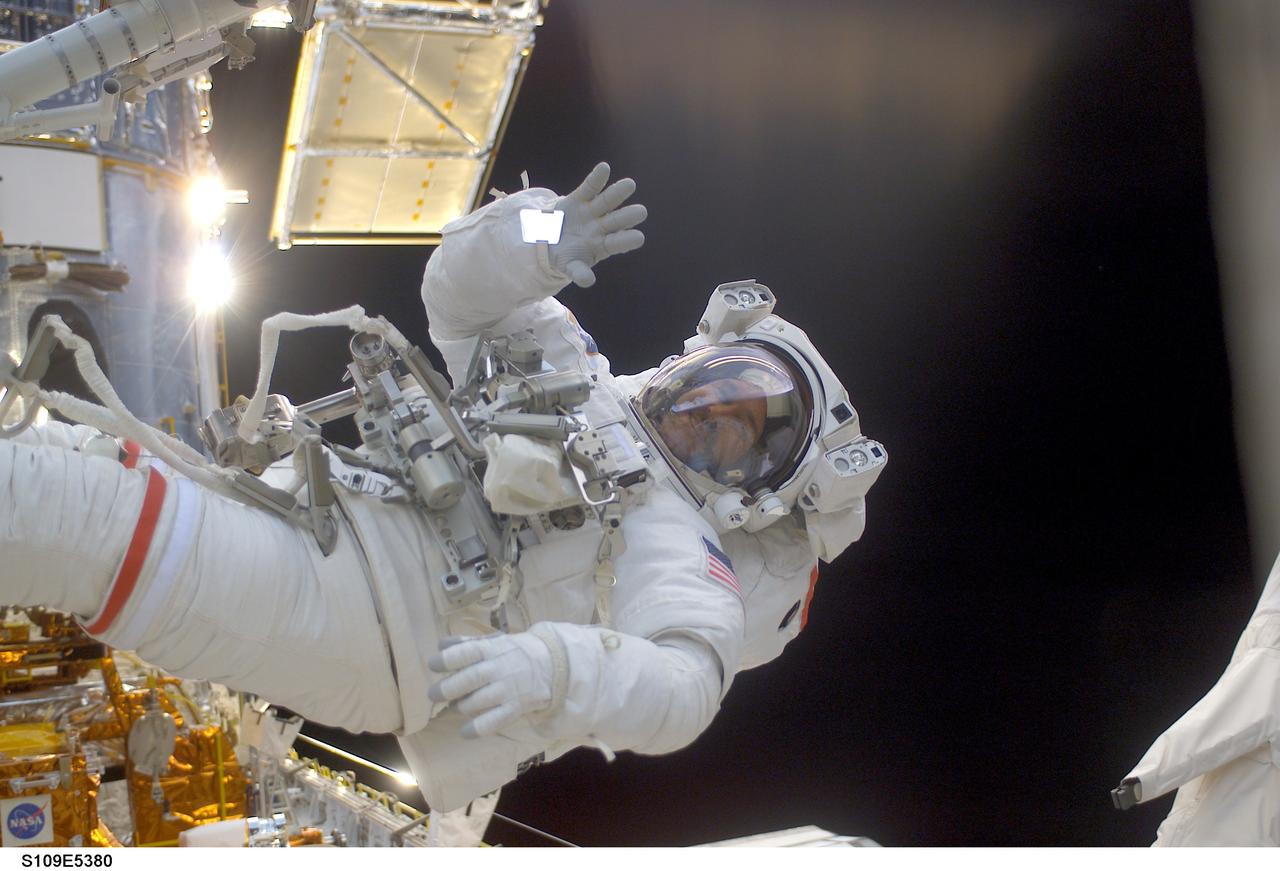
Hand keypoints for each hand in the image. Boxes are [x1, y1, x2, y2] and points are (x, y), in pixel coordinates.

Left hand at [427, 632, 554, 737]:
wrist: (549, 664)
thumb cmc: (512, 652)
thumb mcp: (492, 642)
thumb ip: (466, 643)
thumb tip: (440, 645)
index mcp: (492, 649)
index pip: (468, 652)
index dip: (448, 659)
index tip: (433, 665)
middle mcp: (499, 669)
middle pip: (471, 678)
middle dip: (448, 688)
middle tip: (433, 694)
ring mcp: (508, 689)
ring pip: (479, 701)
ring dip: (461, 706)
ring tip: (455, 706)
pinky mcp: (515, 707)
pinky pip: (495, 721)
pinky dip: (478, 728)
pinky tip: (465, 731)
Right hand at [548, 162, 646, 287]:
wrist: (548, 240)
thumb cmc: (566, 256)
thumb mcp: (570, 266)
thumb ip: (579, 272)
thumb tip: (588, 281)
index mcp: (603, 245)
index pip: (617, 242)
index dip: (627, 240)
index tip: (639, 238)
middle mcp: (601, 227)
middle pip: (616, 220)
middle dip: (628, 216)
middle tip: (642, 212)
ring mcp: (591, 212)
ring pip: (607, 201)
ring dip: (617, 193)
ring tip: (630, 185)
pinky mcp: (579, 199)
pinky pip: (589, 188)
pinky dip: (596, 179)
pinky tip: (604, 168)